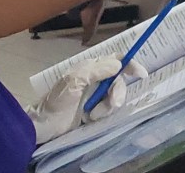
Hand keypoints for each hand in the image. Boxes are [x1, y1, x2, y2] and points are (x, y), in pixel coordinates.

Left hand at [27, 57, 149, 143]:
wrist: (44, 125)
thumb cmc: (57, 100)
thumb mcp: (74, 81)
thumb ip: (96, 71)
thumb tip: (118, 65)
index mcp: (90, 68)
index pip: (115, 60)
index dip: (130, 63)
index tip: (140, 74)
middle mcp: (95, 79)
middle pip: (119, 81)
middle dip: (118, 93)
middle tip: (113, 103)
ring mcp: (95, 96)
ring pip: (115, 97)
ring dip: (107, 107)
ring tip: (92, 115)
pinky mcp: (95, 110)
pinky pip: (109, 110)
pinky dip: (102, 114)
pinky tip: (90, 118)